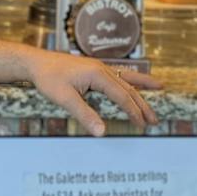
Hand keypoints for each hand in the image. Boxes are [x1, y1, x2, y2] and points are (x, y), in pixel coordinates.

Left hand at [24, 50, 159, 133]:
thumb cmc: (48, 78)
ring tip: (160, 87)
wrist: (36, 62)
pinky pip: (117, 74)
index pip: (121, 95)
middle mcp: (101, 68)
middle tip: (155, 119)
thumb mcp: (64, 98)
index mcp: (97, 74)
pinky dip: (129, 79)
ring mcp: (98, 67)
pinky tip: (134, 82)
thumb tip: (102, 133)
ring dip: (141, 87)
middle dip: (142, 103)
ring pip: (125, 78)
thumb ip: (84, 115)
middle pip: (127, 87)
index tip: (142, 125)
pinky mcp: (93, 69)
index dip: (133, 111)